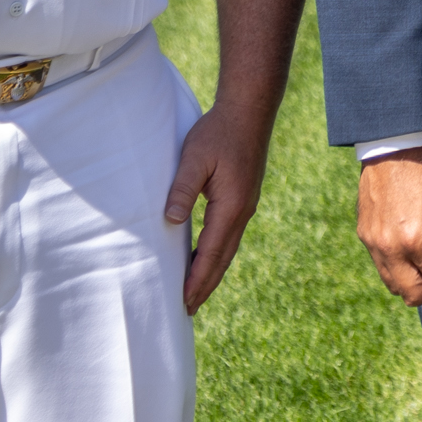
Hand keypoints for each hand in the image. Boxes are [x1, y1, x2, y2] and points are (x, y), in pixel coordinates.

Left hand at [163, 102, 274, 313]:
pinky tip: (208, 256)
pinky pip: (230, 235)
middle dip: (206, 285)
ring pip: (228, 248)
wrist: (249, 111)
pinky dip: (218, 253)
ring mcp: (246, 205)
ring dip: (213, 271)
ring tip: (197, 292)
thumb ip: (182, 189)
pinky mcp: (244, 198)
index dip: (197, 279)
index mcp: (231, 205)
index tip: (185, 301)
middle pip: (224, 258)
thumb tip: (172, 220)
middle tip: (189, 309)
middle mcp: (243, 211)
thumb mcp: (194, 158)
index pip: (212, 252)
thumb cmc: (219, 132)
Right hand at [356, 145, 421, 304]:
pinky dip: (398, 267)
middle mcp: (390, 248)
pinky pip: (381, 267)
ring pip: (394, 286)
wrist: (396, 143)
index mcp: (416, 241)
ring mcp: (373, 243)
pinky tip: (410, 245)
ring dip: (414, 281)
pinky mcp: (364, 235)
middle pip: (413, 295)